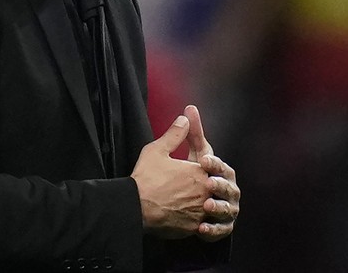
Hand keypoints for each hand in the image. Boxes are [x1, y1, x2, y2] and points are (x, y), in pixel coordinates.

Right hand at [131, 115, 211, 238]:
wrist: (134, 207)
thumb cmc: (145, 178)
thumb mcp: (157, 150)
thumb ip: (175, 134)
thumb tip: (185, 119)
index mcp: (199, 171)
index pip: (211, 167)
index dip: (205, 167)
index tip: (195, 168)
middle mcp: (204, 191)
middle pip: (212, 188)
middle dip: (206, 186)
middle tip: (196, 188)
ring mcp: (199, 211)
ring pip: (209, 207)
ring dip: (203, 204)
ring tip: (191, 203)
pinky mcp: (192, 228)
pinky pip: (201, 224)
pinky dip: (195, 220)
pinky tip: (186, 217)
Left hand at [183, 105, 239, 241]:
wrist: (177, 206)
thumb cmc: (186, 176)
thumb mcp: (187, 155)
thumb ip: (191, 133)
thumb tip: (189, 107)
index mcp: (220, 172)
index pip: (220, 165)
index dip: (214, 163)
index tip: (203, 161)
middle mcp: (227, 190)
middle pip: (228, 187)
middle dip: (220, 185)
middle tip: (208, 184)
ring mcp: (226, 210)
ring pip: (228, 209)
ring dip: (219, 208)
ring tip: (206, 207)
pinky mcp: (221, 229)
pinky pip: (221, 231)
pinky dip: (213, 230)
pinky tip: (201, 229)